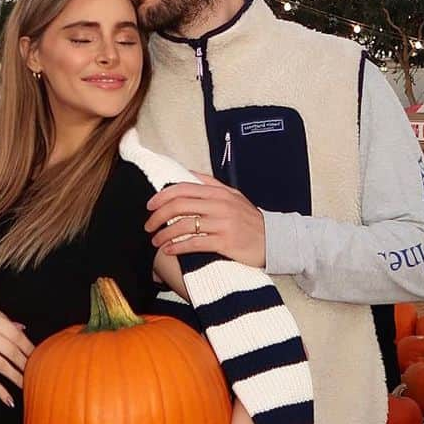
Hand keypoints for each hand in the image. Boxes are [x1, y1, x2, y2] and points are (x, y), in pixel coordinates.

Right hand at [0, 288, 33, 407]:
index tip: (41, 356)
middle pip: (9, 351)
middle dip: (26, 364)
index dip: (28, 347)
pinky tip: (7, 397)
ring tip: (29, 387)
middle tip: (40, 374)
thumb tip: (22, 329)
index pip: (15, 335)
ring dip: (15, 377)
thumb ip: (2, 316)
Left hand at [145, 174, 265, 267]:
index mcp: (218, 192)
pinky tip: (169, 250)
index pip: (183, 188)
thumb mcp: (233, 196)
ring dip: (164, 234)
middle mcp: (219, 205)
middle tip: (148, 226)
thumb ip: (210, 184)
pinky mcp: (225, 242)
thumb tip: (187, 173)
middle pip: (178, 205)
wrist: (275, 240)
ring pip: (183, 225)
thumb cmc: (250, 220)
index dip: (162, 196)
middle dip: (158, 216)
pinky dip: (177, 247)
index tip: (150, 206)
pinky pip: (195, 243)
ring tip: (156, 241)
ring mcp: (222, 223)